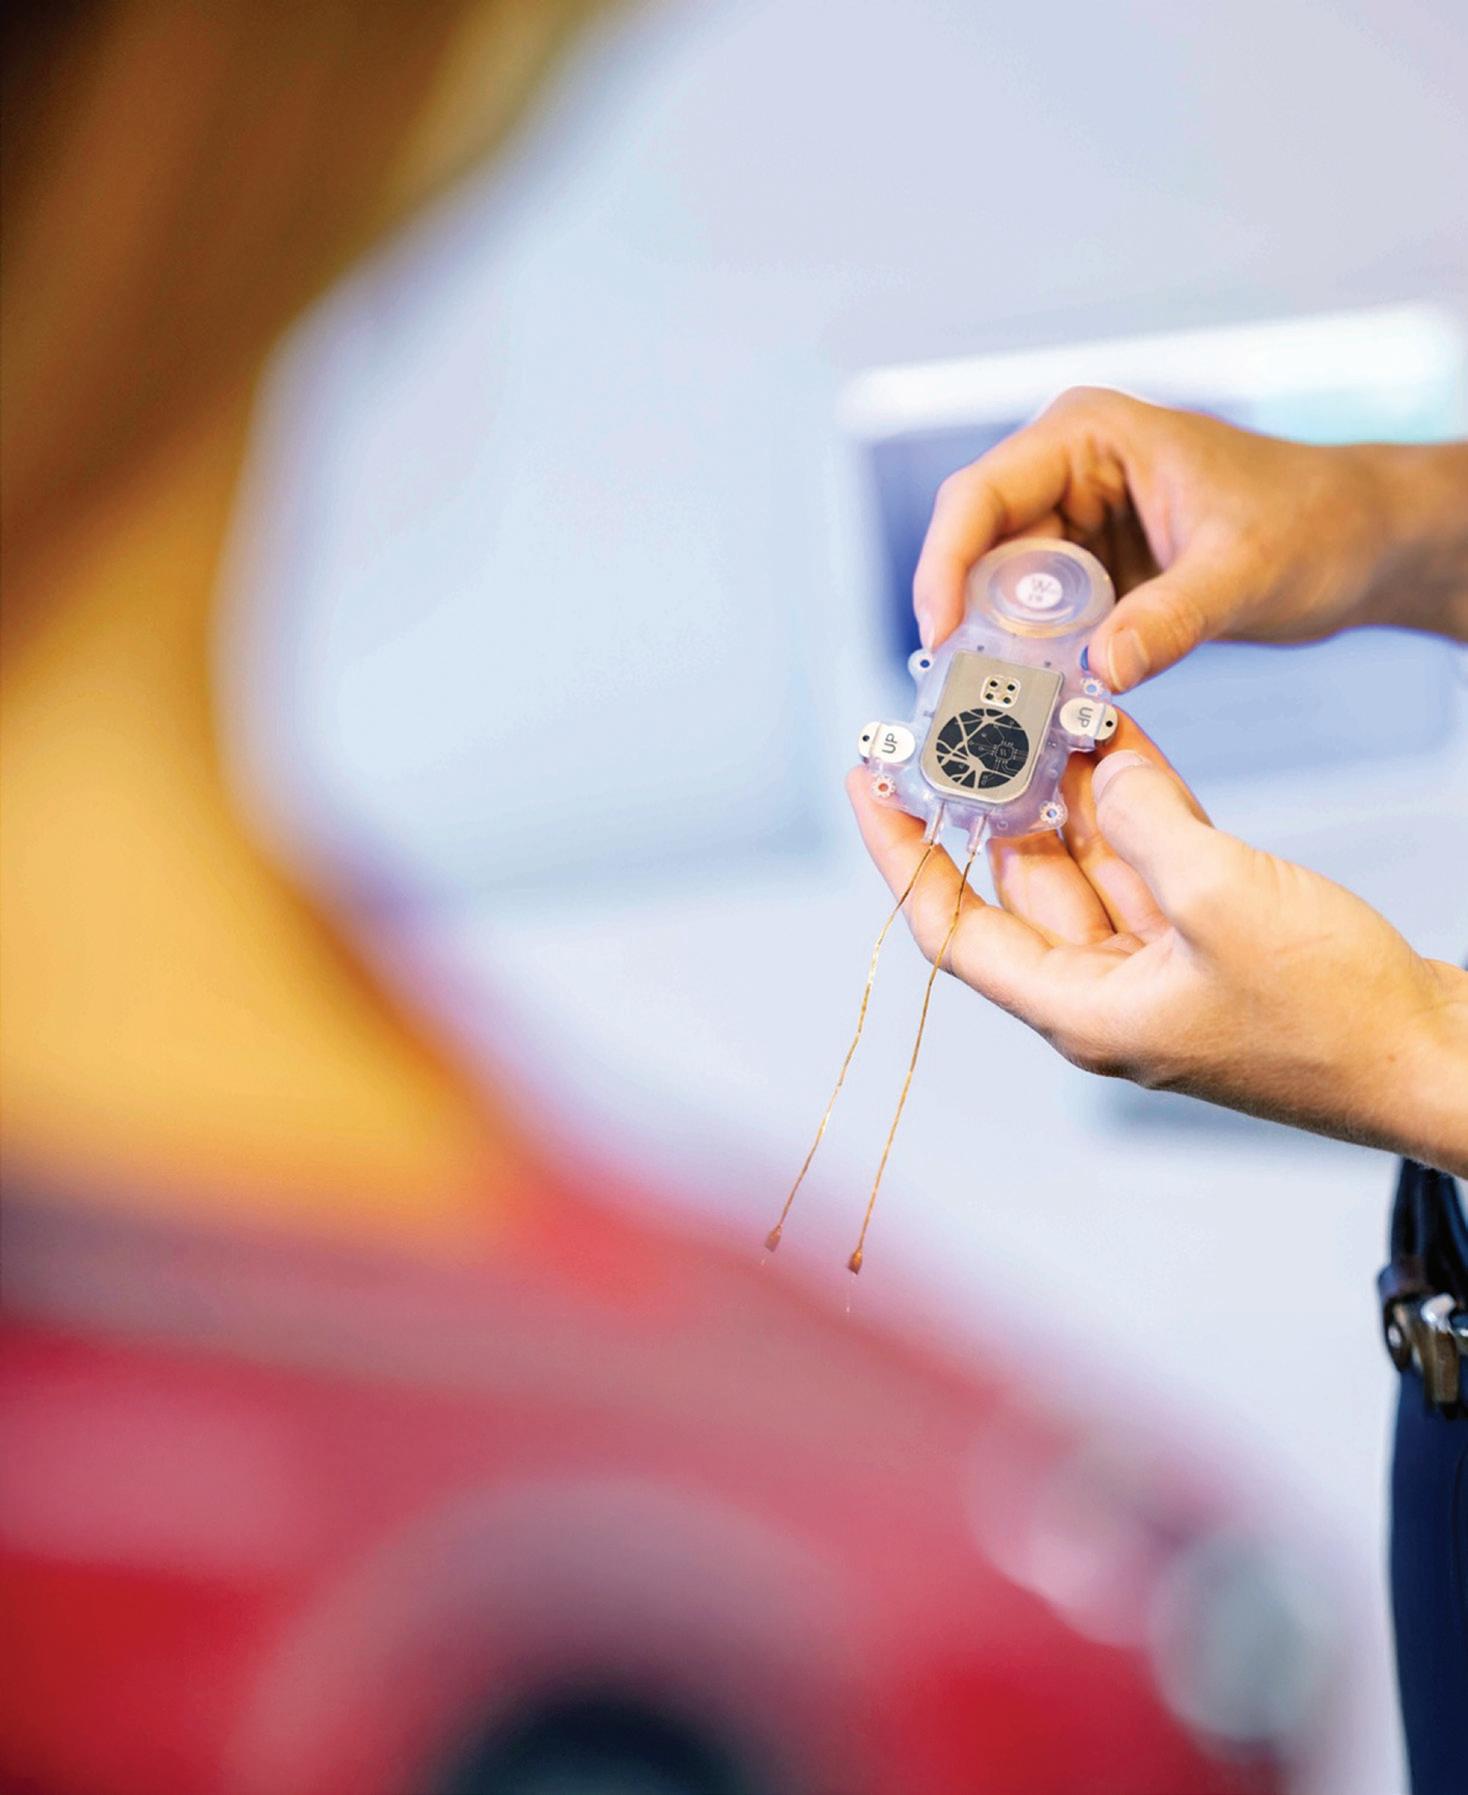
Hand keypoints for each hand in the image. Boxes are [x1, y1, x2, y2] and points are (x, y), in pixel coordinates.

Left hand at [847, 720, 1467, 1173]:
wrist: (1435, 1059)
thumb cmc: (1335, 1016)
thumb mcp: (1223, 897)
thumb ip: (1144, 821)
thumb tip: (1095, 766)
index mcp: (1079, 1007)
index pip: (951, 926)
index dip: (902, 854)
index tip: (868, 782)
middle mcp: (1103, 989)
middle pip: (1019, 881)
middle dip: (993, 798)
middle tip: (964, 717)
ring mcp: (1159, 964)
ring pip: (1089, 859)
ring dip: (1068, 786)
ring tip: (1036, 705)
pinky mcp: (1212, 938)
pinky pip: (1150, 857)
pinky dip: (1134, 800)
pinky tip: (1113, 734)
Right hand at [913, 390, 1467, 688]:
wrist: (1361, 542)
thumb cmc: (1316, 523)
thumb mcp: (1243, 573)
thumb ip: (1171, 621)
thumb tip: (1100, 672)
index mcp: (1088, 436)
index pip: (979, 495)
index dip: (944, 566)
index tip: (938, 637)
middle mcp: (1066, 474)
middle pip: (974, 549)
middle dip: (964, 621)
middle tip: (963, 694)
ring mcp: (1073, 526)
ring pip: (997, 593)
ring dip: (996, 651)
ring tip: (998, 710)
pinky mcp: (1089, 577)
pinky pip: (1035, 623)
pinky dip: (1032, 664)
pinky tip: (1038, 705)